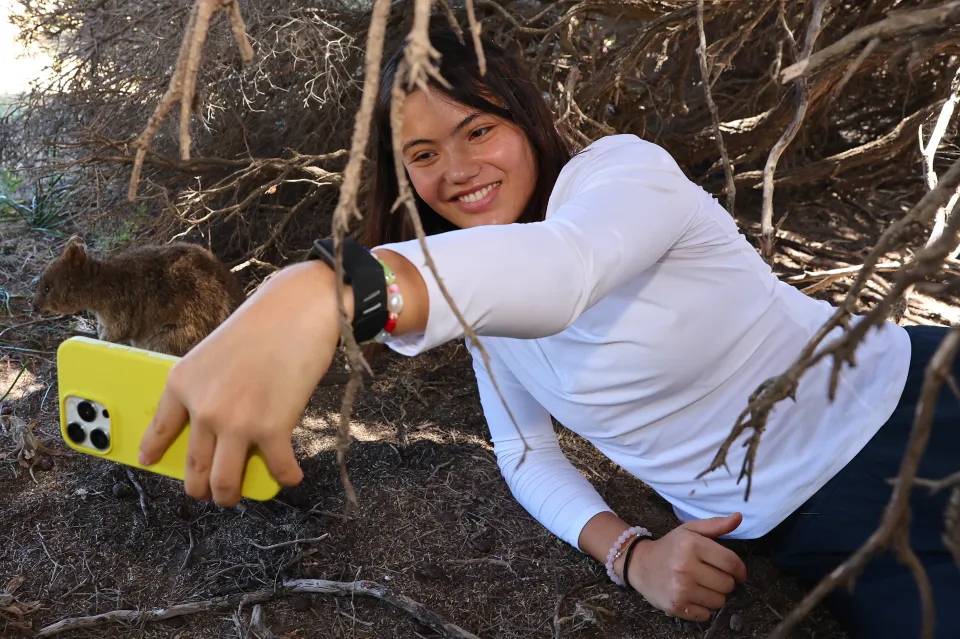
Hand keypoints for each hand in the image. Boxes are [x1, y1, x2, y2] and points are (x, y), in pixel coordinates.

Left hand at [138, 261, 346, 505]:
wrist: (298, 309)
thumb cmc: (264, 323)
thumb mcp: (216, 352)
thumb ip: (210, 387)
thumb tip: (220, 422)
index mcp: (183, 383)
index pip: (160, 427)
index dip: (153, 448)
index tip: (148, 460)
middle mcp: (204, 408)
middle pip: (194, 466)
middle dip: (200, 487)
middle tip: (208, 491)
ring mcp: (237, 423)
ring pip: (224, 482)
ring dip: (229, 495)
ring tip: (237, 495)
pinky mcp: (273, 429)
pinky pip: (276, 468)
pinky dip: (285, 476)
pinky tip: (290, 475)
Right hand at [626, 513, 746, 621]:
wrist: (639, 564)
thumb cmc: (669, 547)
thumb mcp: (689, 530)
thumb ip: (715, 525)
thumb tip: (739, 517)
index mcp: (692, 545)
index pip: (731, 563)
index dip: (740, 570)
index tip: (738, 573)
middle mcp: (686, 567)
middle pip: (727, 584)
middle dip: (725, 581)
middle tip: (712, 577)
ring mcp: (680, 588)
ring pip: (719, 601)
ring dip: (715, 595)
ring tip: (702, 586)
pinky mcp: (676, 605)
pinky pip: (706, 615)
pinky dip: (703, 608)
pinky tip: (693, 597)